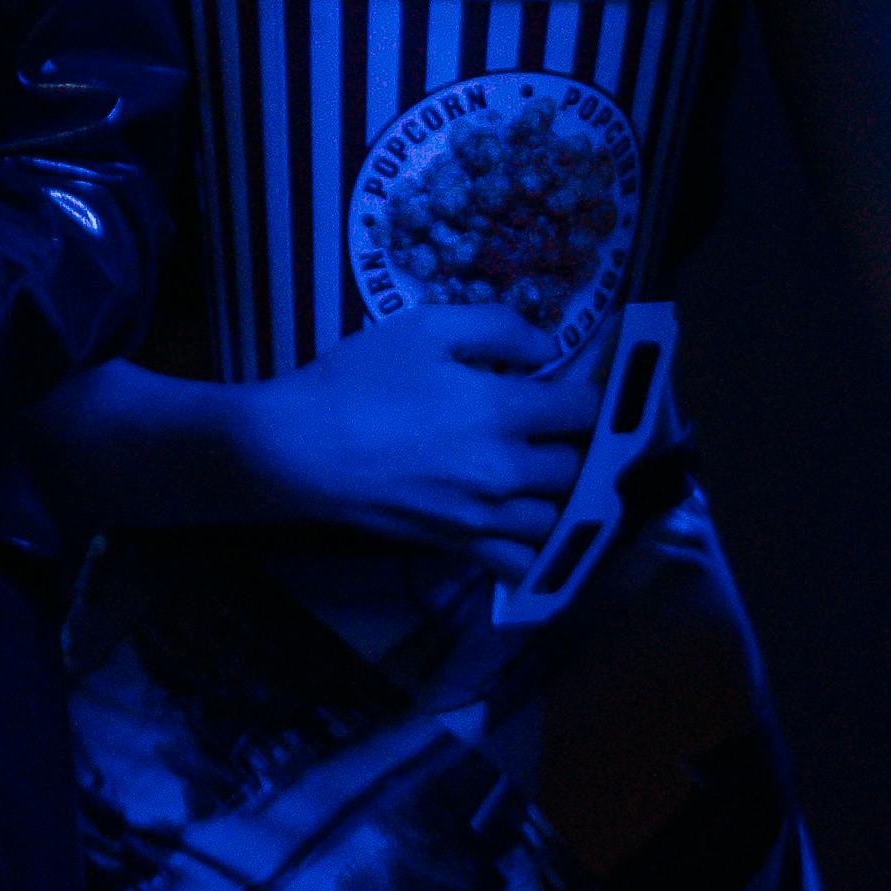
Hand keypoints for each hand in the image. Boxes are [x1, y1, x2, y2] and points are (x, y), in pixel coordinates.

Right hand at [230, 306, 606, 571]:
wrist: (298, 449)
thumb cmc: (360, 379)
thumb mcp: (426, 327)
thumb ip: (499, 327)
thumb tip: (548, 347)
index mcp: (502, 410)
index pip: (583, 409)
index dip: (593, 393)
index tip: (585, 386)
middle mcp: (503, 470)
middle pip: (575, 465)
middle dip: (574, 443)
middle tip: (556, 426)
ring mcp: (480, 515)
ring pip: (554, 517)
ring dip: (557, 495)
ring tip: (541, 472)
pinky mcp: (454, 545)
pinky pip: (516, 563)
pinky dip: (533, 550)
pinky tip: (526, 527)